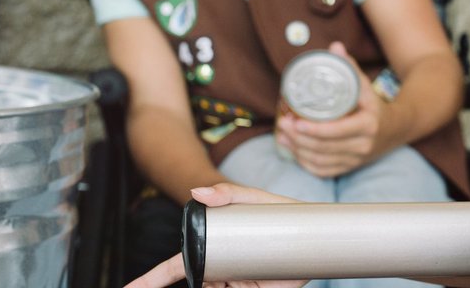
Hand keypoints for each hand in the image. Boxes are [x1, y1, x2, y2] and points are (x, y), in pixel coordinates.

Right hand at [123, 183, 306, 287]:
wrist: (319, 233)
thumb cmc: (283, 212)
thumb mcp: (257, 199)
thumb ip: (230, 192)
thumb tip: (197, 192)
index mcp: (212, 249)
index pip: (176, 267)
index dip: (150, 281)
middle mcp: (220, 270)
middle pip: (197, 282)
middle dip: (196, 283)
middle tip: (232, 274)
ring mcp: (237, 284)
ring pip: (215, 287)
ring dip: (224, 284)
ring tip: (248, 273)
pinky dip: (234, 286)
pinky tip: (257, 280)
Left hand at [274, 43, 389, 177]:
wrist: (397, 130)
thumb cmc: (376, 105)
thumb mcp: (366, 86)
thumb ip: (350, 68)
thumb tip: (335, 47)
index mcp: (368, 125)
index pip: (337, 131)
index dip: (313, 129)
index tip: (295, 120)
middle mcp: (363, 145)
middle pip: (324, 147)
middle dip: (298, 138)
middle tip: (282, 125)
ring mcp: (356, 159)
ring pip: (321, 160)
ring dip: (298, 150)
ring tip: (282, 136)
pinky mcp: (350, 167)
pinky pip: (324, 171)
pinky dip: (306, 163)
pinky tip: (294, 151)